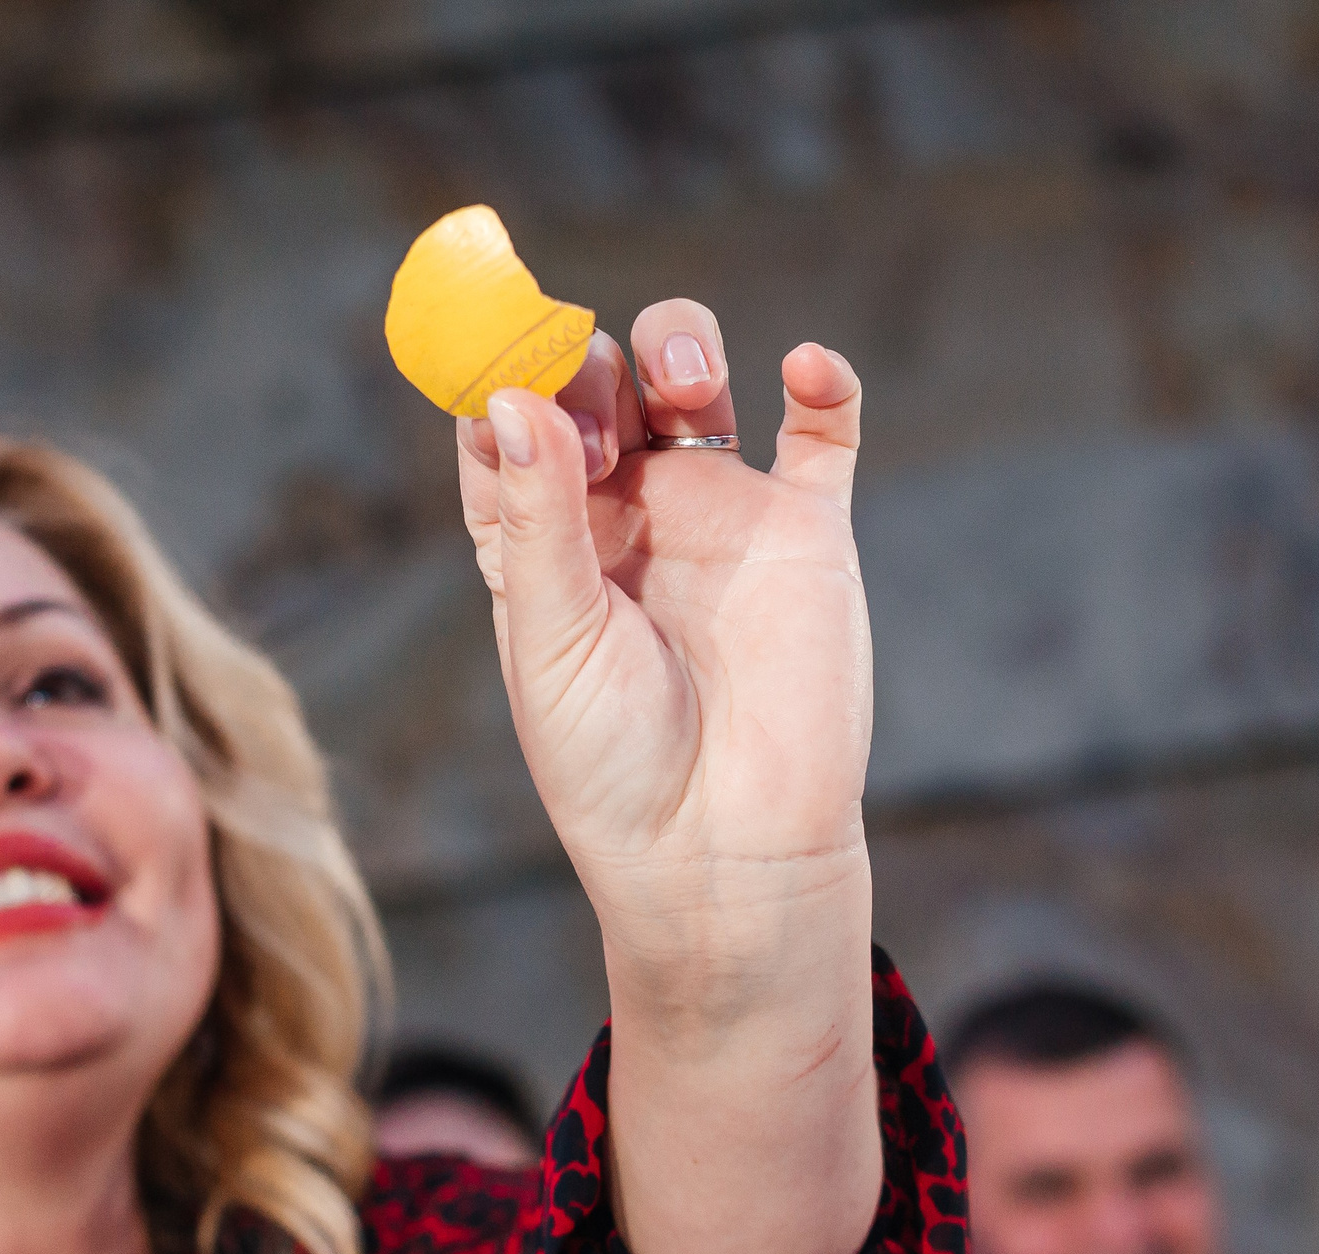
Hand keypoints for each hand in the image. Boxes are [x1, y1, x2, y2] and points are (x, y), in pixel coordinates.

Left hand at [458, 299, 882, 1253]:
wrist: (727, 852)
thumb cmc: (614, 766)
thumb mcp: (553, 638)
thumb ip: (537, 515)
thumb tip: (507, 396)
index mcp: (539, 543)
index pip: (503, 427)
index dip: (495, 371)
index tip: (496, 337)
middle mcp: (622, 516)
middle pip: (596, 384)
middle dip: (586, 359)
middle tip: (590, 384)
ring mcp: (717, 516)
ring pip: (691, 384)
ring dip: (679, 348)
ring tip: (679, 382)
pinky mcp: (806, 534)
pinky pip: (823, 434)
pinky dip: (823, 385)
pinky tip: (804, 370)